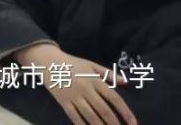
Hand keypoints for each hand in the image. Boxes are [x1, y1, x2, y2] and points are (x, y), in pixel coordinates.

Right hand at [16, 44, 135, 124]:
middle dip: (114, 123)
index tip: (133, 122)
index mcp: (94, 79)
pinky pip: (75, 117)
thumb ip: (108, 73)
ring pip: (90, 116)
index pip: (113, 97)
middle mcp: (85, 89)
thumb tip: (125, 82)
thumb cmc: (72, 63)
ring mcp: (73, 96)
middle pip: (103, 110)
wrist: (47, 61)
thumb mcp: (91, 65)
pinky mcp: (63, 101)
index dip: (125, 111)